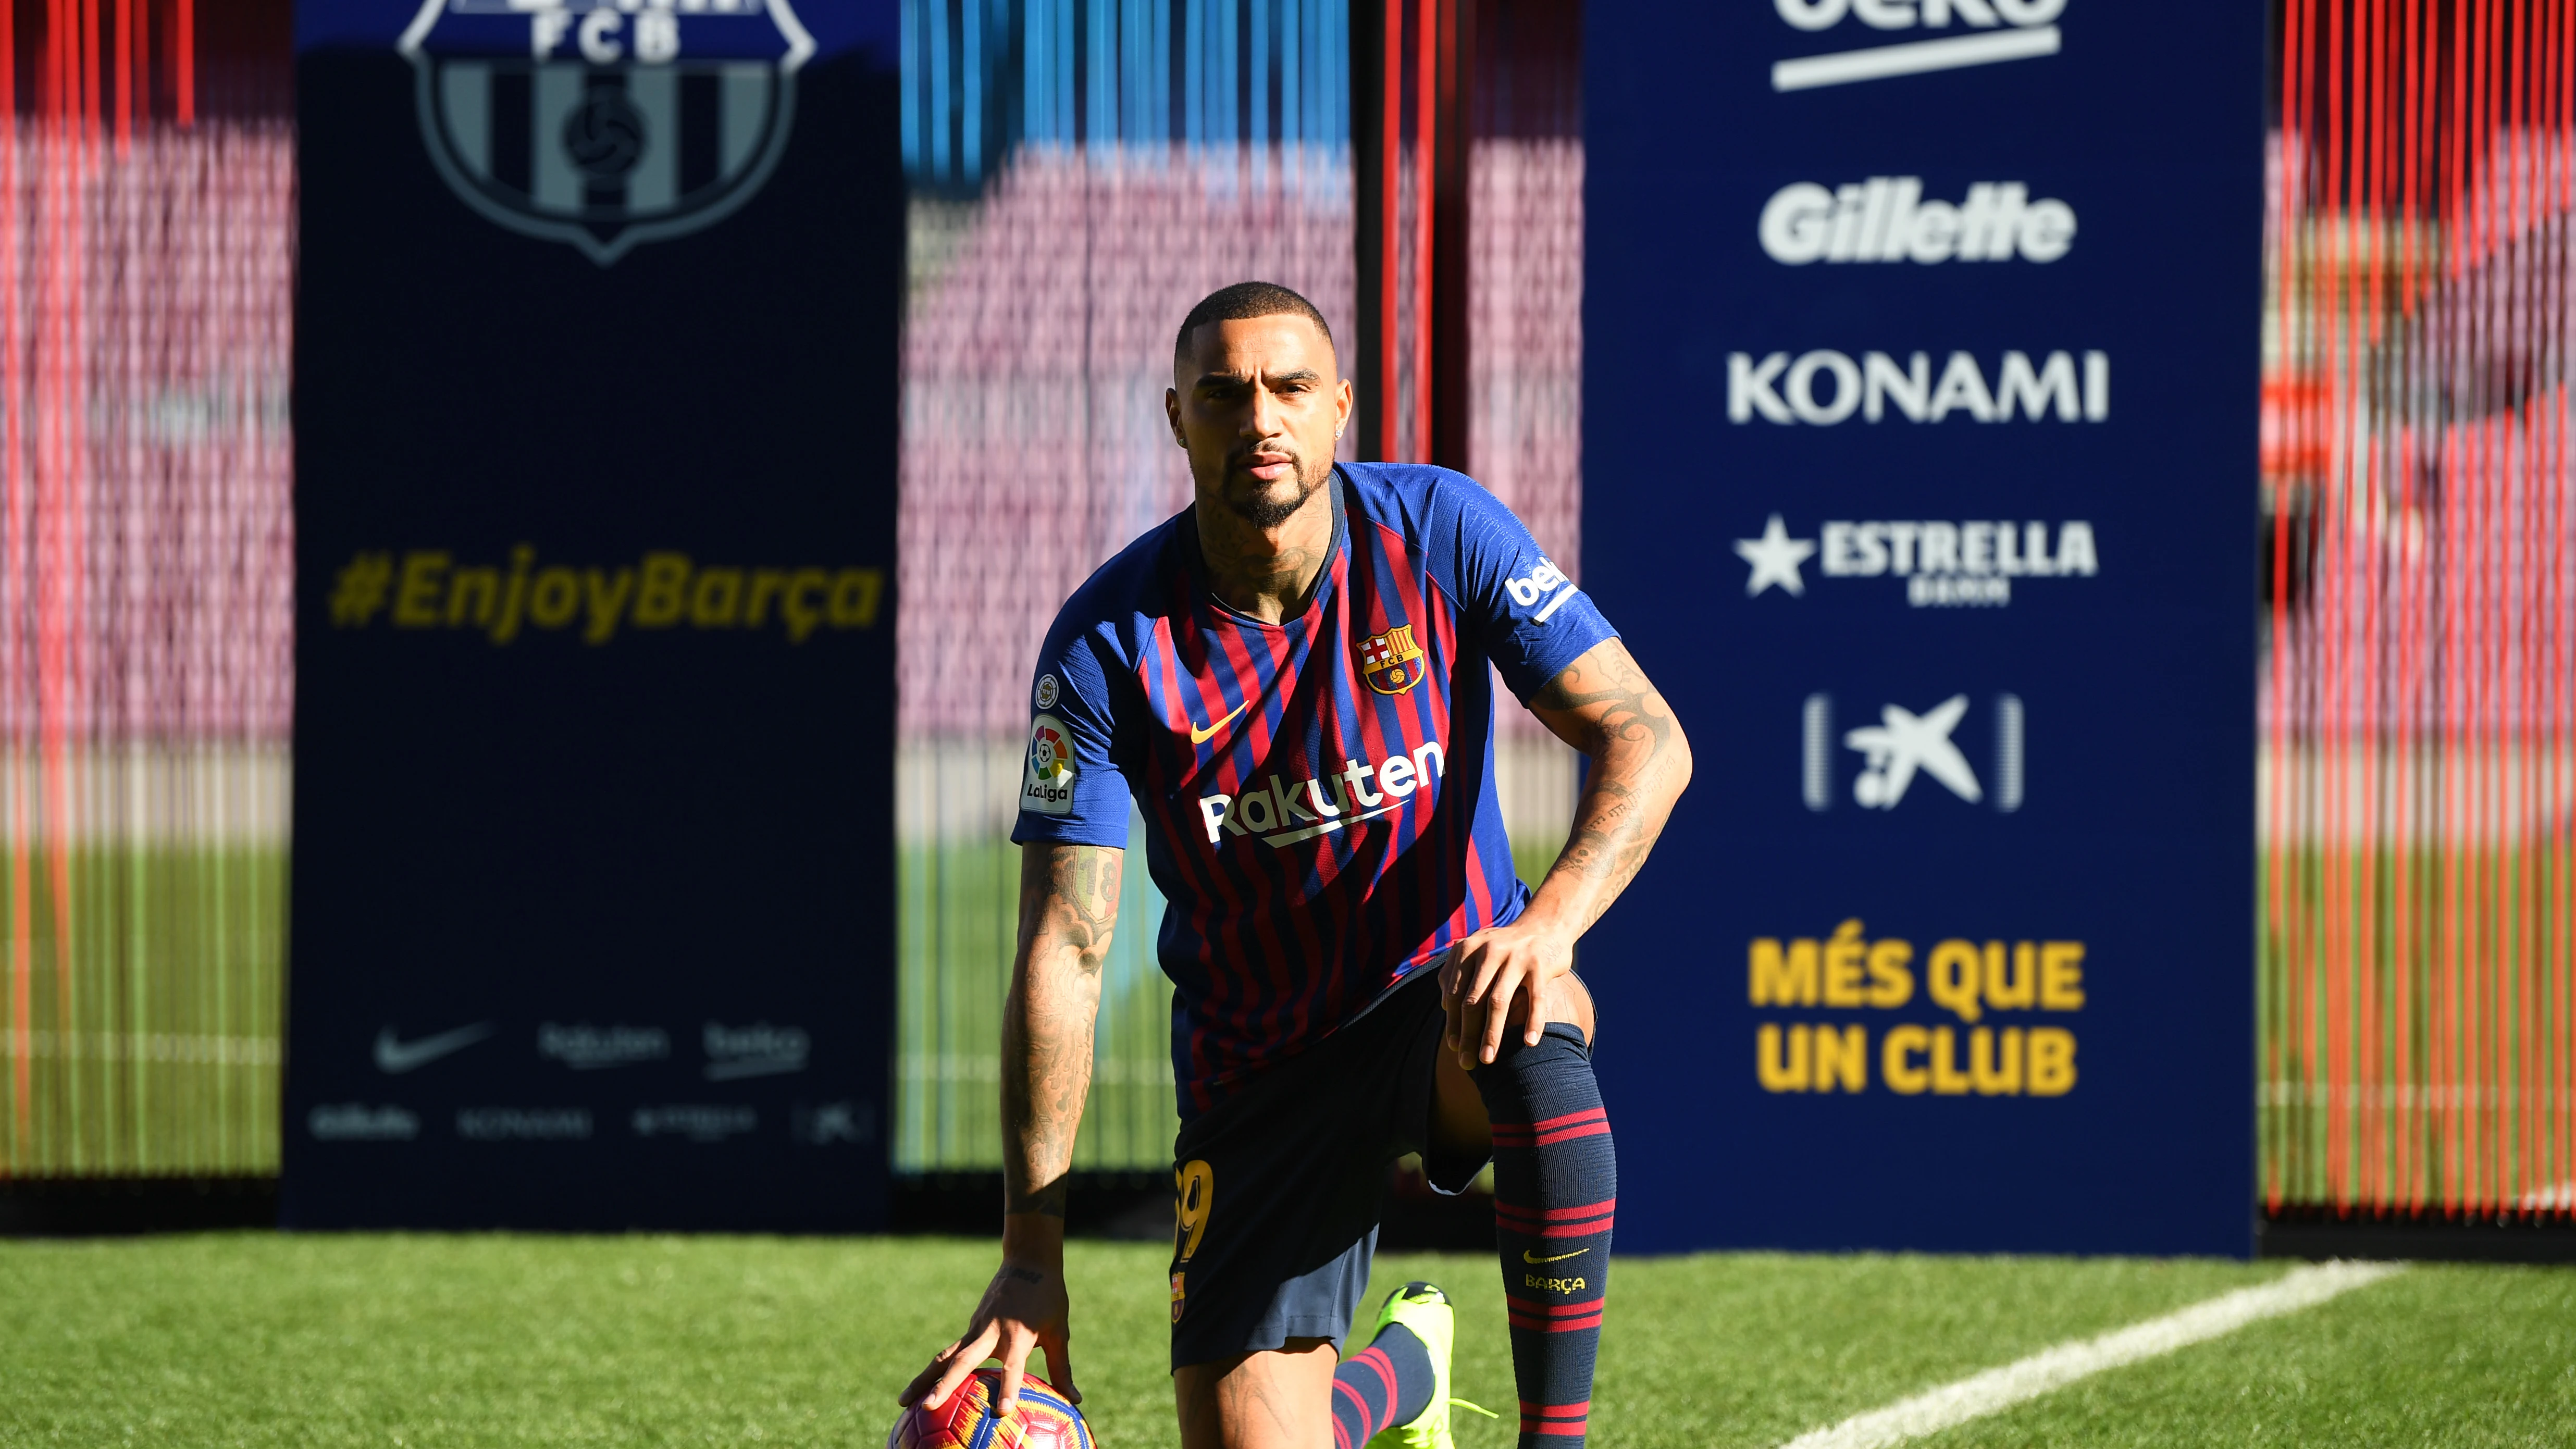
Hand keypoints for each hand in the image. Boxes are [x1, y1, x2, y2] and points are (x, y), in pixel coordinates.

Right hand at [898, 1258, 1078, 1414]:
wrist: (1028, 1260)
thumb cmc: (1049, 1298)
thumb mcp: (1058, 1332)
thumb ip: (1062, 1368)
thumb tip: (1075, 1400)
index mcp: (1018, 1335)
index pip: (1013, 1367)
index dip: (1008, 1388)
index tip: (1003, 1412)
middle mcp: (992, 1332)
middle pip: (963, 1362)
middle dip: (944, 1386)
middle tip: (928, 1408)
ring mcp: (976, 1328)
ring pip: (945, 1356)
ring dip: (924, 1378)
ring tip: (902, 1402)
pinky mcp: (971, 1326)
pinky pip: (950, 1351)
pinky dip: (935, 1369)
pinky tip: (921, 1388)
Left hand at [1441, 916, 1574, 1066]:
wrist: (1545, 925)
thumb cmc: (1506, 949)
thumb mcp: (1477, 953)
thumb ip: (1459, 975)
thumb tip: (1444, 1009)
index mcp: (1467, 950)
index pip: (1454, 994)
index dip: (1452, 1023)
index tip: (1454, 1048)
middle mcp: (1488, 952)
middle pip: (1472, 1001)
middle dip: (1468, 1035)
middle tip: (1466, 1063)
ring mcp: (1515, 957)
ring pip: (1499, 1002)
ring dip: (1491, 1034)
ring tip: (1488, 1059)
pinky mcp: (1540, 964)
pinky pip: (1536, 998)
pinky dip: (1532, 1022)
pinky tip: (1529, 1043)